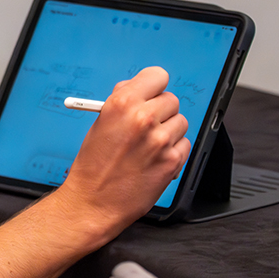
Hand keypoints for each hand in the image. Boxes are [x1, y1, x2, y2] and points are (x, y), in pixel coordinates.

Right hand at [59, 66, 189, 239]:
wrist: (93, 202)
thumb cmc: (93, 164)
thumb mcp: (100, 123)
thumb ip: (122, 101)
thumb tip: (140, 88)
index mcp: (121, 103)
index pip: (157, 76)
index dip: (154, 85)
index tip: (152, 92)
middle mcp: (142, 118)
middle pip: (171, 99)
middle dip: (161, 110)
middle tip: (148, 124)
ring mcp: (160, 140)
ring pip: (181, 121)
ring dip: (169, 130)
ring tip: (150, 144)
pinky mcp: (172, 161)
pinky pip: (185, 144)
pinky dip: (174, 150)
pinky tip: (155, 158)